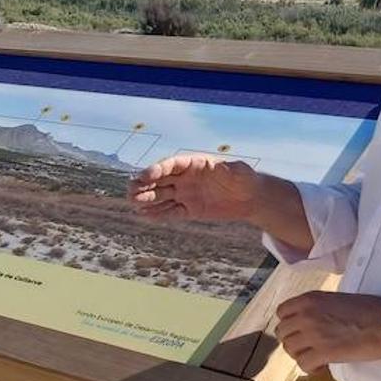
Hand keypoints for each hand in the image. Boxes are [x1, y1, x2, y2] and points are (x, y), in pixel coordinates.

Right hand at [129, 154, 264, 223]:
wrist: (250, 198)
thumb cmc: (244, 179)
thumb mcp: (239, 171)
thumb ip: (229, 169)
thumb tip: (222, 167)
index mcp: (194, 164)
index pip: (171, 165)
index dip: (157, 169)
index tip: (145, 175)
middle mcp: (186, 178)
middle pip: (160, 180)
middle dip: (144, 184)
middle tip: (130, 189)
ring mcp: (186, 194)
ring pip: (162, 196)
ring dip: (147, 199)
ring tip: (133, 203)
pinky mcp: (189, 210)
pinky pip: (171, 212)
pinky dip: (158, 214)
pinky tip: (145, 216)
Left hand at [276, 291, 380, 372]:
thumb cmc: (369, 310)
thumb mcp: (336, 300)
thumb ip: (318, 308)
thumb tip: (310, 321)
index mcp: (310, 299)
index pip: (282, 312)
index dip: (289, 324)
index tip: (299, 331)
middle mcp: (306, 315)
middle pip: (283, 332)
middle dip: (294, 341)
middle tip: (308, 347)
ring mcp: (313, 334)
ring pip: (290, 349)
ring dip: (301, 355)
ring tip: (316, 357)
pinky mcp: (323, 352)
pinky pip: (303, 364)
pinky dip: (311, 368)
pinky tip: (322, 366)